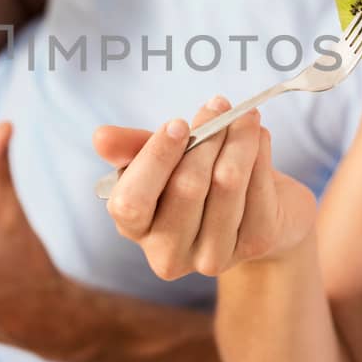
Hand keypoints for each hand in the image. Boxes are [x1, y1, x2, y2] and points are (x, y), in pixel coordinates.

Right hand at [93, 97, 317, 278]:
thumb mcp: (163, 159)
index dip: (155, 159)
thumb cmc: (199, 176)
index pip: (131, 202)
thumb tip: (100, 138)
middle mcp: (168, 252)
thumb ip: (132, 148)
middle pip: (186, 188)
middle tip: (219, 106)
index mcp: (135, 228)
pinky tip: (259, 136)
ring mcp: (212, 255)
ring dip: (238, 139)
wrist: (261, 207)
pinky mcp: (254, 245)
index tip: (178, 123)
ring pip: (226, 184)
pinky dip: (260, 153)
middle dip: (205, 137)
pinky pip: (258, 189)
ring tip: (245, 114)